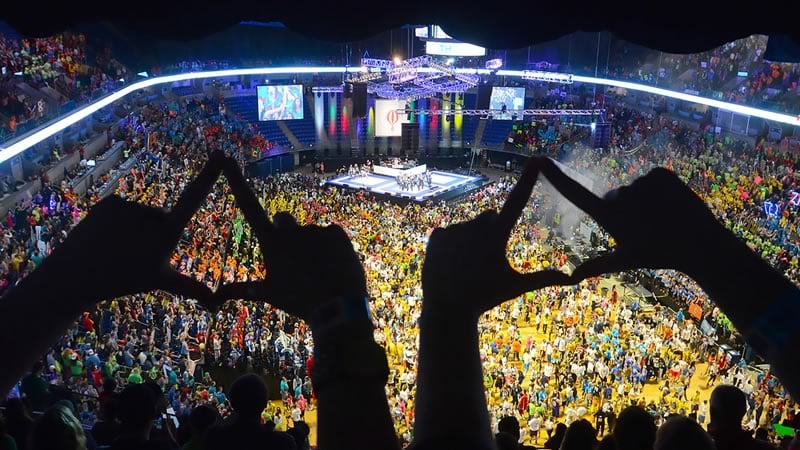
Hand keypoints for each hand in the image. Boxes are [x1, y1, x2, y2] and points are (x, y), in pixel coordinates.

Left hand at [39, 151, 225, 308]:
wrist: (76, 276)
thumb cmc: (124, 280)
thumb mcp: (160, 282)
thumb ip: (190, 287)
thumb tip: (216, 303)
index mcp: (168, 233)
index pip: (194, 199)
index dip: (209, 174)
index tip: (221, 153)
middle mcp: (151, 215)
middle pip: (161, 218)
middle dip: (153, 232)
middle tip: (135, 255)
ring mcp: (130, 207)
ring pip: (141, 215)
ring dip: (134, 229)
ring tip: (117, 249)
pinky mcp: (111, 202)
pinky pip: (123, 210)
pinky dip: (117, 221)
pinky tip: (106, 237)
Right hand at [208, 158, 367, 320]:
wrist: (337, 309)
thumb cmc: (298, 302)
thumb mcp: (268, 294)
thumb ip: (240, 291)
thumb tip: (214, 297)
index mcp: (270, 242)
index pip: (248, 205)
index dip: (235, 181)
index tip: (225, 158)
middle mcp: (290, 230)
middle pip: (283, 221)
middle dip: (286, 232)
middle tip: (296, 259)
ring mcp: (314, 229)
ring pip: (310, 234)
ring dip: (313, 246)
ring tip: (321, 272)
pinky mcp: (336, 232)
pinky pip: (331, 236)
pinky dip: (332, 248)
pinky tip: (335, 266)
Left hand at [421, 162, 570, 317]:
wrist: (447, 309)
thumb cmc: (485, 297)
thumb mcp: (516, 287)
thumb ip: (544, 278)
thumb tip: (573, 280)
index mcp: (497, 235)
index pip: (517, 201)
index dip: (528, 179)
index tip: (538, 160)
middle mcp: (476, 226)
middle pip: (490, 218)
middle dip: (491, 231)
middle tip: (486, 259)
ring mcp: (454, 229)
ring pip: (468, 228)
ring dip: (470, 240)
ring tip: (465, 266)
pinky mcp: (436, 234)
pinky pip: (448, 233)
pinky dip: (450, 245)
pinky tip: (450, 262)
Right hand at [532, 157, 734, 282]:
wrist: (700, 244)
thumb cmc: (659, 256)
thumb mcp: (625, 261)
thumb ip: (595, 265)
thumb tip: (571, 278)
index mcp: (609, 217)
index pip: (575, 194)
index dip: (556, 177)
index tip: (538, 161)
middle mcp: (621, 197)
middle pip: (614, 197)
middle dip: (624, 208)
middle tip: (644, 227)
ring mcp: (641, 183)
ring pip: (634, 189)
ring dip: (643, 201)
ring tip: (661, 219)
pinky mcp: (660, 173)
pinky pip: (651, 179)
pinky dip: (659, 190)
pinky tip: (670, 206)